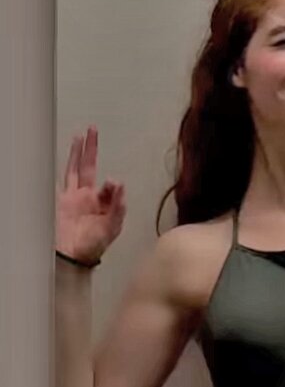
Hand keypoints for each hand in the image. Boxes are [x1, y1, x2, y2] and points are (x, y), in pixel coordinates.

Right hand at [56, 126, 125, 264]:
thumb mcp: (111, 228)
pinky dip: (68, 163)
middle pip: (91, 167)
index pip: (110, 186)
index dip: (112, 185)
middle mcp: (90, 198)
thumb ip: (117, 206)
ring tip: (81, 135)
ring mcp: (75, 197)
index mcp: (105, 205)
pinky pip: (65, 177)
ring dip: (79, 152)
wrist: (72, 256)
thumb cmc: (93, 247)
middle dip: (93, 149)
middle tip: (94, 130)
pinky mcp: (63, 199)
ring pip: (77, 168)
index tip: (112, 186)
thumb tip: (120, 184)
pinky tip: (69, 152)